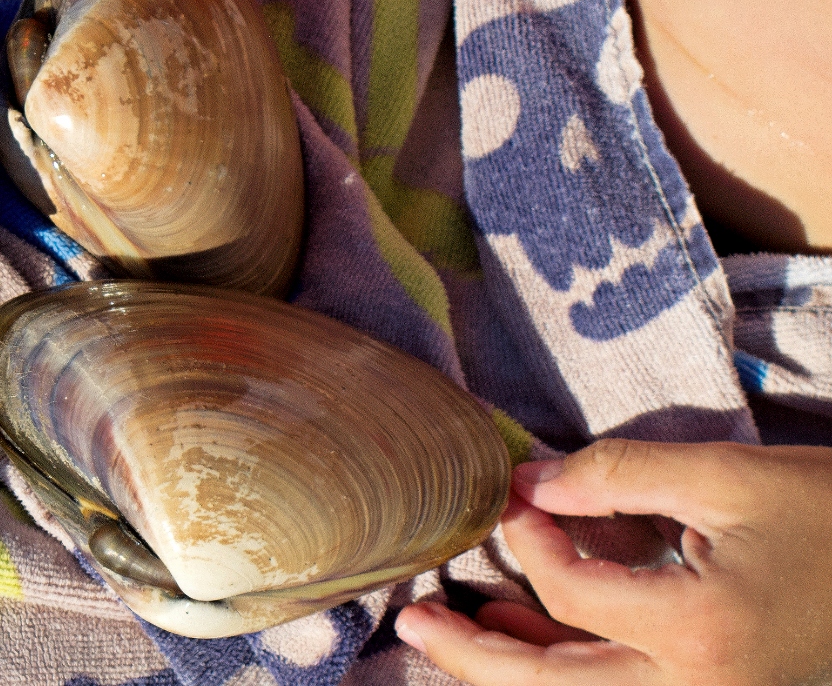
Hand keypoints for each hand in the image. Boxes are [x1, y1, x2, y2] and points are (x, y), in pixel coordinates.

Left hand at [395, 439, 831, 685]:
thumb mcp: (732, 477)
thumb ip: (623, 475)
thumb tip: (531, 483)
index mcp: (700, 635)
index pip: (574, 594)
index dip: (532, 538)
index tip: (515, 495)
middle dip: (473, 657)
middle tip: (409, 624)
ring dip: (512, 667)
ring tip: (447, 630)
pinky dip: (566, 667)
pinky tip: (521, 632)